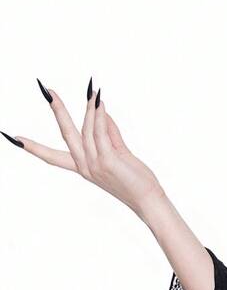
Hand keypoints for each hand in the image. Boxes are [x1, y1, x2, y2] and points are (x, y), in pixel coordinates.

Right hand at [4, 78, 164, 216]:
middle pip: (65, 134)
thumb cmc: (135, 179)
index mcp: (82, 168)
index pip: (52, 157)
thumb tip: (100, 110)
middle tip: (46, 90)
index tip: (14, 138)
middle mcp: (85, 166)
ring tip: (91, 91)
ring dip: (89, 109)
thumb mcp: (118, 153)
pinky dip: (99, 115)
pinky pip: (100, 132)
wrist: (148, 199)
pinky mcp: (108, 161)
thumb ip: (108, 132)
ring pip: (87, 129)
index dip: (33, 147)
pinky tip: (99, 102)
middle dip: (57, 110)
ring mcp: (95, 164)